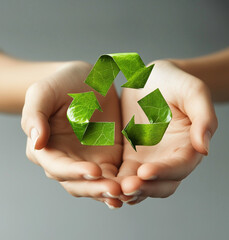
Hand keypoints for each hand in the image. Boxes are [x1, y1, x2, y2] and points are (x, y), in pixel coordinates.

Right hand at [21, 62, 122, 207]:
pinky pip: (113, 176)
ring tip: (125, 193)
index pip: (57, 167)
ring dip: (109, 192)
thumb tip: (36, 142)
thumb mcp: (44, 93)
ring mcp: (87, 161)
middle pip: (77, 183)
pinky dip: (121, 184)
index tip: (94, 170)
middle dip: (94, 188)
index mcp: (46, 148)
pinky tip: (131, 187)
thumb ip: (35, 115)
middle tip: (113, 190)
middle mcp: (66, 160)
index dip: (74, 171)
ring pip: (95, 185)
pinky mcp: (107, 158)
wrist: (88, 81)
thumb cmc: (62, 84)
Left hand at [118, 60, 217, 203]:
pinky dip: (118, 182)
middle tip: (127, 187)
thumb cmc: (174, 82)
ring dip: (131, 190)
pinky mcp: (132, 155)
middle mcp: (170, 157)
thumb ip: (203, 118)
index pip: (180, 166)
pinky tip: (106, 183)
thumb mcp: (193, 92)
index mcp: (188, 145)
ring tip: (115, 190)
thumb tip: (204, 148)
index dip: (165, 171)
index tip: (145, 171)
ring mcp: (150, 158)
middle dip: (146, 188)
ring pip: (143, 184)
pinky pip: (125, 174)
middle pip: (162, 183)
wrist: (151, 80)